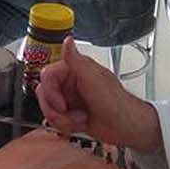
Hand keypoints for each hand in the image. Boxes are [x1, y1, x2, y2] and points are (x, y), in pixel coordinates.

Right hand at [37, 37, 160, 150]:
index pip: (47, 76)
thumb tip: (67, 40)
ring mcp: (69, 99)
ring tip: (80, 118)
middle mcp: (70, 83)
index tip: (61, 103)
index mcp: (74, 69)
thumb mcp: (94, 79)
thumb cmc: (116, 102)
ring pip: (47, 109)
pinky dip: (66, 126)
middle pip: (44, 94)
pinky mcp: (69, 114)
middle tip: (71, 112)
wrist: (126, 128)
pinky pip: (54, 121)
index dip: (51, 92)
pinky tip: (81, 123)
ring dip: (63, 119)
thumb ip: (76, 60)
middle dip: (56, 109)